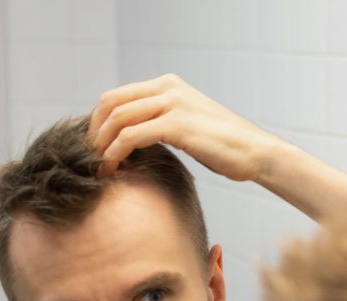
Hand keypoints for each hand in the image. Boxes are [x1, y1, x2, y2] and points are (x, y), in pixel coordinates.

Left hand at [89, 73, 280, 178]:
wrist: (256, 153)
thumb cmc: (225, 148)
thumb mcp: (190, 124)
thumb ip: (164, 121)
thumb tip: (136, 137)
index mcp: (169, 85)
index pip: (117, 96)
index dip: (98, 122)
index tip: (96, 149)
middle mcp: (168, 88)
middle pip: (110, 103)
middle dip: (94, 132)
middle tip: (90, 159)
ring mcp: (172, 104)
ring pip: (117, 119)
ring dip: (101, 145)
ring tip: (99, 168)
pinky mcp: (176, 125)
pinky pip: (131, 136)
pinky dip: (115, 154)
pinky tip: (114, 170)